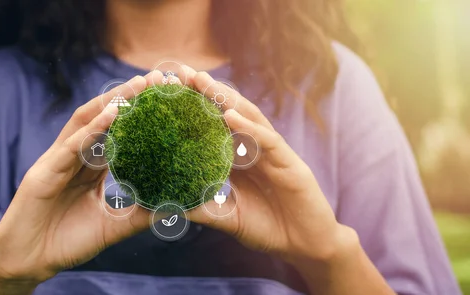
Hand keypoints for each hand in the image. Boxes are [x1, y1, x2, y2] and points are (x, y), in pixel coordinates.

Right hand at [0, 74, 154, 286]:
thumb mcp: (112, 225)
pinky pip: (70, 146)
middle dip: (127, 97)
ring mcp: (56, 162)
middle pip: (101, 119)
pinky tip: (111, 114)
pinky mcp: (42, 173)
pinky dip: (90, 129)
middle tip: (156, 79)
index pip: (116, 132)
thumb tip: (177, 205)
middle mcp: (73, 158)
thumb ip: (140, 213)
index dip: (139, 115)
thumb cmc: (67, 242)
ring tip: (138, 86)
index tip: (166, 99)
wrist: (30, 264)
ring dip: (111, 103)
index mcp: (88, 167)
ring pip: (85, 124)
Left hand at [183, 66, 356, 265]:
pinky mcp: (291, 164)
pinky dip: (250, 128)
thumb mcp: (229, 217)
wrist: (307, 246)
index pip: (214, 128)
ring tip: (202, 82)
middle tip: (182, 74)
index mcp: (239, 160)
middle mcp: (254, 150)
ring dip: (226, 99)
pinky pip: (268, 141)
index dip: (193, 110)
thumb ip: (204, 208)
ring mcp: (273, 154)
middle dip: (207, 93)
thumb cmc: (269, 228)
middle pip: (229, 114)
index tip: (169, 94)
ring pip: (249, 119)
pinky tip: (230, 115)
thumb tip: (168, 204)